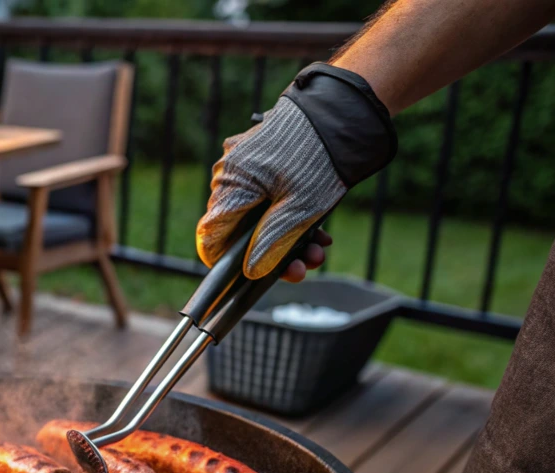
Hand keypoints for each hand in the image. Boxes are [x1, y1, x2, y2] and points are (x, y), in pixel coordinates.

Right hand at [196, 64, 396, 279]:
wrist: (344, 111)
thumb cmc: (319, 159)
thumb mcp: (298, 212)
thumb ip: (270, 246)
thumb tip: (250, 272)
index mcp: (230, 186)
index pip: (210, 236)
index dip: (225, 264)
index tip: (249, 279)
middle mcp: (229, 174)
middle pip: (238, 228)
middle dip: (272, 253)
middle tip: (306, 268)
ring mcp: (244, 163)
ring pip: (256, 215)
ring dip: (286, 238)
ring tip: (320, 250)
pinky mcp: (261, 157)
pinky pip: (266, 196)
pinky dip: (287, 214)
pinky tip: (317, 229)